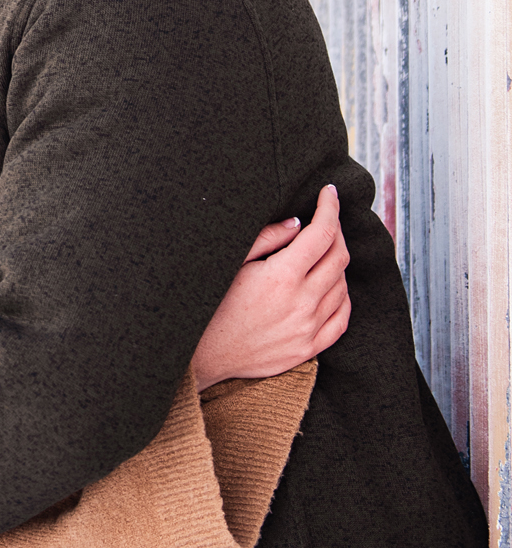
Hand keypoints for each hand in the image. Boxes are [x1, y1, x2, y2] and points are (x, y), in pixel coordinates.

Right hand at [193, 185, 350, 386]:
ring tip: (321, 253)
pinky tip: (331, 286)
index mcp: (282, 276)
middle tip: (325, 221)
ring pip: (343, 286)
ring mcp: (308, 328)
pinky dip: (342, 297)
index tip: (330, 193)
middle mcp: (301, 302)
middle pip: (339, 257)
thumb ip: (268, 238)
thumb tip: (298, 224)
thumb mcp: (233, 262)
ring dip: (337, 263)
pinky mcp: (308, 348)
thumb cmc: (212, 304)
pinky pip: (342, 319)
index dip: (331, 207)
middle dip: (336, 231)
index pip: (322, 233)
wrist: (204, 354)